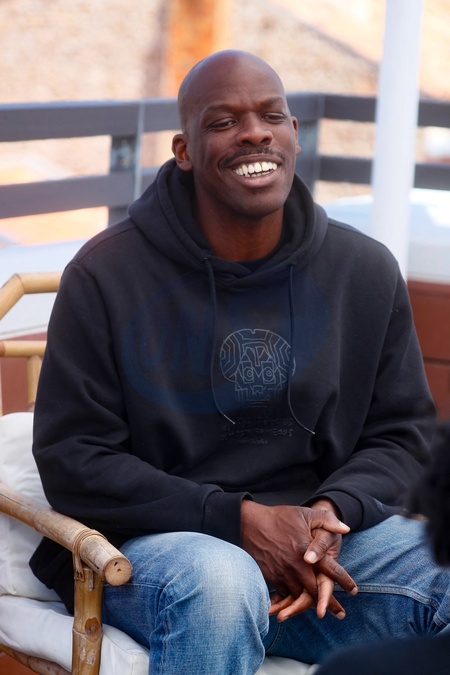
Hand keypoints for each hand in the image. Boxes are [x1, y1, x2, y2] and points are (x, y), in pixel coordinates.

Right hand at [241, 501, 356, 620]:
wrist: (248, 524)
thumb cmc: (279, 517)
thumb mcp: (305, 514)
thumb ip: (327, 520)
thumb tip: (346, 528)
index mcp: (308, 551)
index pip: (331, 571)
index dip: (344, 581)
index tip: (354, 590)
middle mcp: (297, 567)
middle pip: (317, 591)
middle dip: (330, 604)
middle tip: (341, 614)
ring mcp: (283, 574)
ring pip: (301, 597)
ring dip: (311, 606)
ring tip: (321, 613)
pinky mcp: (271, 578)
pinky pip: (285, 596)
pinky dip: (292, 602)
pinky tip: (296, 606)